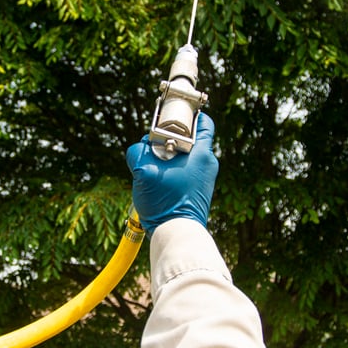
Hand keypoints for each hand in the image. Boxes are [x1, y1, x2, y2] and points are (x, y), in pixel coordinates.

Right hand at [125, 112, 218, 236]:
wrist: (177, 233)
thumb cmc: (165, 202)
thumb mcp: (144, 171)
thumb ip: (140, 151)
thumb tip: (144, 146)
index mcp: (201, 153)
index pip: (202, 120)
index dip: (186, 113)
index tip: (169, 114)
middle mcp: (207, 163)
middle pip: (187, 137)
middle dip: (166, 139)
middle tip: (152, 148)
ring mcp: (203, 178)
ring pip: (181, 155)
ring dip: (165, 157)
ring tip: (152, 171)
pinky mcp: (197, 190)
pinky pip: (181, 171)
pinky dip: (168, 171)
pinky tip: (156, 183)